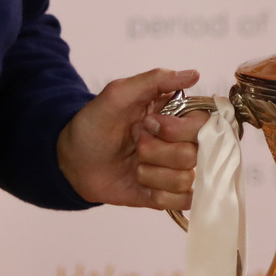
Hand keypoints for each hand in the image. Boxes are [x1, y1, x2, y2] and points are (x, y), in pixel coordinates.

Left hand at [56, 68, 210, 209]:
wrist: (72, 161)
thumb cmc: (94, 124)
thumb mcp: (118, 94)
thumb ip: (155, 80)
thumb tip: (194, 74)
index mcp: (175, 116)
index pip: (203, 124)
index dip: (178, 129)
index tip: (150, 124)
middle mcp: (180, 143)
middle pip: (194, 154)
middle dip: (157, 152)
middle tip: (136, 145)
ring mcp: (174, 171)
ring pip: (185, 179)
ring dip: (153, 174)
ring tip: (135, 166)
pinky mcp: (166, 195)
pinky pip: (182, 202)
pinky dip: (159, 195)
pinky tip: (142, 185)